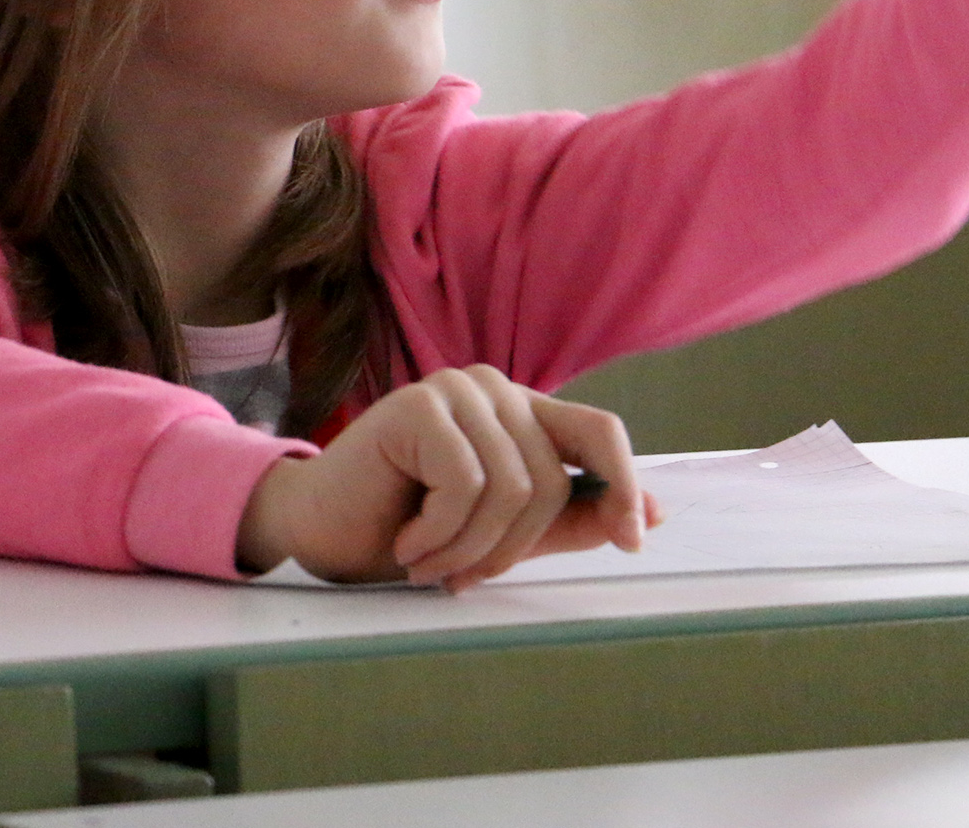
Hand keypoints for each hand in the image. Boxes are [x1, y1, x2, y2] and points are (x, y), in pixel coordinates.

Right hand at [236, 366, 658, 591]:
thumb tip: (648, 518)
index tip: (631, 541)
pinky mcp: (421, 405)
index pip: (600, 432)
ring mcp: (458, 389)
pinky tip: (406, 541)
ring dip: (469, 550)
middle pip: (553, 481)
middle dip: (511, 550)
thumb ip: (571, 522)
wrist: (320, 530)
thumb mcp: (505, 536)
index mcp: (524, 414)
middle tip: (461, 578)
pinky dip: (439, 534)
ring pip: (512, 488)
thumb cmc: (409, 531)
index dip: (625, 484)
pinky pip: (466, 485)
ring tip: (427, 563)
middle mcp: (497, 390)